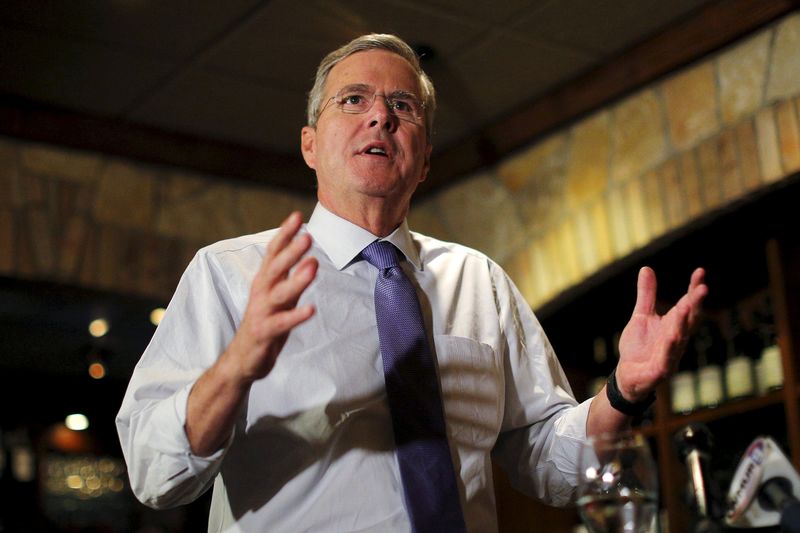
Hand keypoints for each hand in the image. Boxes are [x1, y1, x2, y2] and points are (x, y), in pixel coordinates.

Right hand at [224, 211, 317, 382]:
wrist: (243, 358)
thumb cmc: (266, 323)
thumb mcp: (280, 297)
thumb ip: (294, 279)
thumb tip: (312, 259)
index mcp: (264, 281)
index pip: (273, 252)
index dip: (284, 234)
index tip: (297, 217)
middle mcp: (261, 293)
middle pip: (275, 268)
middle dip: (290, 252)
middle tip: (307, 237)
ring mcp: (262, 312)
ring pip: (279, 293)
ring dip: (296, 280)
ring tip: (313, 266)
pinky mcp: (265, 332)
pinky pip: (282, 323)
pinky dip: (296, 316)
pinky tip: (311, 309)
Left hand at [615, 267, 707, 401]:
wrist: (627, 375)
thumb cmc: (639, 346)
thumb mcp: (641, 316)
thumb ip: (647, 295)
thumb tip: (647, 268)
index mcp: (674, 326)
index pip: (688, 305)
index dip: (694, 290)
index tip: (700, 272)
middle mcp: (676, 339)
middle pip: (689, 320)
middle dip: (695, 304)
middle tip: (702, 288)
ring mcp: (670, 356)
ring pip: (680, 338)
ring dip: (683, 323)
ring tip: (687, 306)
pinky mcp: (659, 371)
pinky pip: (666, 359)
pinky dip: (669, 348)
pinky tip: (672, 336)